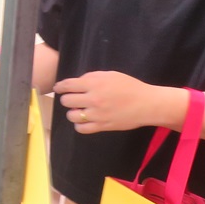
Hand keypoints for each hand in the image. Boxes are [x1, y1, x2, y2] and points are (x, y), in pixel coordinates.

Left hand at [54, 72, 173, 134]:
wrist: (147, 104)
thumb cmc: (130, 87)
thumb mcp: (111, 75)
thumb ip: (92, 77)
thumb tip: (77, 82)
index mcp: (94, 83)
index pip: (68, 85)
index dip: (60, 87)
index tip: (58, 88)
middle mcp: (93, 99)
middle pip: (67, 100)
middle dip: (67, 99)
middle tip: (72, 99)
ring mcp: (96, 114)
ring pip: (71, 115)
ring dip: (73, 112)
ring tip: (79, 110)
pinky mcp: (102, 126)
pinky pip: (81, 128)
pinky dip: (79, 124)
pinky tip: (84, 120)